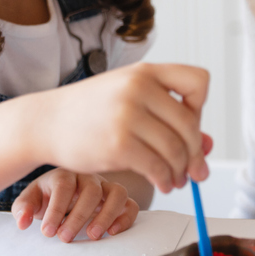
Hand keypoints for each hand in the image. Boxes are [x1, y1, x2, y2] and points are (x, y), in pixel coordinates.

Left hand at [11, 169, 138, 241]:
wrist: (62, 193)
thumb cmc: (47, 197)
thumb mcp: (30, 200)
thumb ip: (24, 209)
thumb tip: (23, 222)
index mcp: (64, 174)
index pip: (63, 186)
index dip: (56, 209)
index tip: (48, 232)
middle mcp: (89, 177)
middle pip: (91, 190)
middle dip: (78, 216)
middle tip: (65, 238)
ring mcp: (106, 186)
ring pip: (117, 192)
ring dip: (106, 215)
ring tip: (93, 236)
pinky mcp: (119, 200)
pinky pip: (131, 204)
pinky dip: (125, 217)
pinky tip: (112, 232)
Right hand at [26, 63, 211, 193]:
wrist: (46, 122)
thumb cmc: (91, 112)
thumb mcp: (128, 99)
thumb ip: (167, 117)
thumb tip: (209, 148)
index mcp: (145, 72)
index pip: (199, 81)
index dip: (199, 106)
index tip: (187, 124)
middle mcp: (139, 88)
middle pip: (189, 125)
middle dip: (195, 152)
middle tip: (194, 170)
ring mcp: (127, 114)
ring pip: (176, 149)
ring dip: (181, 171)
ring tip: (177, 180)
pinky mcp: (118, 144)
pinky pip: (158, 167)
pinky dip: (166, 180)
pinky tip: (163, 184)